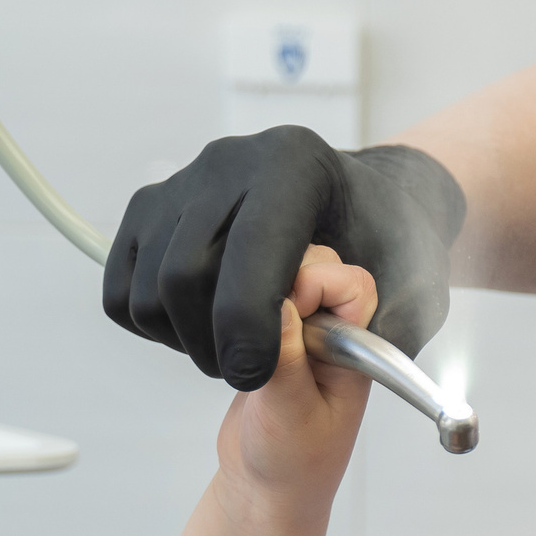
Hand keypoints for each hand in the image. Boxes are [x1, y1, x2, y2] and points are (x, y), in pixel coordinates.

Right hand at [104, 129, 465, 388]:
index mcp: (298, 166)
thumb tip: (287, 337)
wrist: (371, 215)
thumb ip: (364, 330)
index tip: (256, 374)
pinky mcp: (148, 212)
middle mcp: (233, 161)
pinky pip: (124, 292)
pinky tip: (209, 327)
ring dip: (189, 341)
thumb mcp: (411, 298)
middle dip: (216, 342)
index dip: (247, 329)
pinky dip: (157, 328)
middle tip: (254, 368)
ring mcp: (183, 182)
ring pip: (151, 290)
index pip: (250, 255)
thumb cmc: (394, 254)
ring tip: (242, 347)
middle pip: (185, 275)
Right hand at [215, 246, 378, 511]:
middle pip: (309, 262)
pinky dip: (222, 304)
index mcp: (354, 346)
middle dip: (274, 285)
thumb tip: (281, 301)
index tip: (286, 310)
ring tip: (235, 346)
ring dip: (242, 295)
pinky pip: (243, 289)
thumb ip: (288, 360)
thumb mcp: (290, 415)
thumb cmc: (294, 461)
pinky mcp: (261, 325)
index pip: (352, 283)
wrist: (265, 485)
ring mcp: (295, 323)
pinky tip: (216, 339)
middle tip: (251, 328)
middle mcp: (330, 326)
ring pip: (270, 270)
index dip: (315, 285)